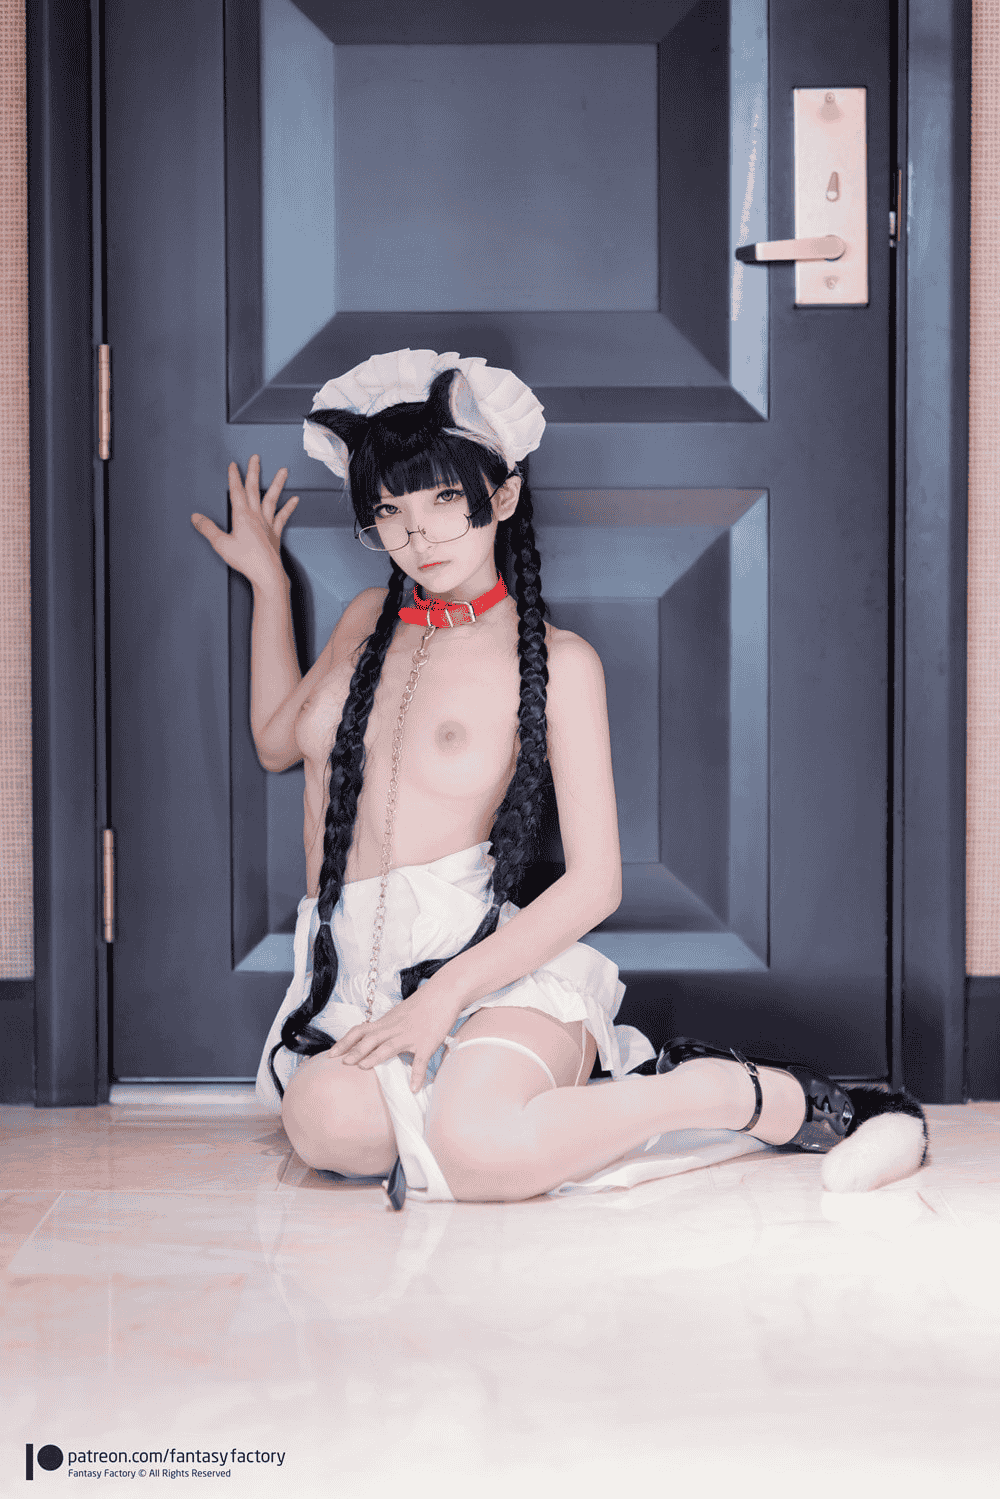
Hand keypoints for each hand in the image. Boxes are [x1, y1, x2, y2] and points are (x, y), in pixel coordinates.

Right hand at [191, 454, 298, 589]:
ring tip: (284, 471)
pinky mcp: (276, 533)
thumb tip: (196, 518)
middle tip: (256, 458)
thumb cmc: (246, 560)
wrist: (266, 573)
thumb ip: (208, 529)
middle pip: (254, 489)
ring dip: (278, 483)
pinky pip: (283, 516)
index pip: (236, 491)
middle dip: (254, 472)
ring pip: (272, 498)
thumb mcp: (221, 544)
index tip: (233, 465)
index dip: (234, 477)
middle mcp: (256, 516)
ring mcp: (268, 523)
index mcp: (242, 516)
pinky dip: (289, 507)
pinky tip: (295, 500)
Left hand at [328, 980, 462, 1092]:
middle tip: (342, 1063)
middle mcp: (395, 1028)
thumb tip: (377, 1040)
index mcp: (387, 1022)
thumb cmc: (422, 1003)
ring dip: (375, 1057)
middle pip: (370, 1039)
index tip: (331, 1053)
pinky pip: (421, 1061)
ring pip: (389, 1046)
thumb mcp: (400, 1014)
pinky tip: (414, 1088)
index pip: (360, 1031)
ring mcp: (410, 1036)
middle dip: (355, 1051)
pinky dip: (417, 1075)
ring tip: (363, 1068)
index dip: (345, 1042)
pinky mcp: (427, 1043)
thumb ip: (388, 1027)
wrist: (444, 992)